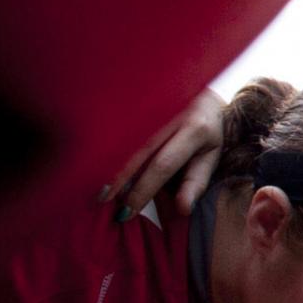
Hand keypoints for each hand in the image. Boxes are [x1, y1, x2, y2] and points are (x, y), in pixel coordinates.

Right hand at [101, 90, 225, 219]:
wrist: (201, 90)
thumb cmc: (206, 132)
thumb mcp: (210, 157)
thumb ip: (195, 182)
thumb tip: (182, 210)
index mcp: (194, 128)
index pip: (163, 165)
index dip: (143, 190)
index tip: (127, 212)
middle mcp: (172, 113)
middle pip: (137, 150)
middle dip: (117, 178)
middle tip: (99, 200)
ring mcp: (153, 103)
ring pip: (123, 137)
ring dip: (106, 162)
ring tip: (92, 185)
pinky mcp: (137, 99)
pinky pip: (117, 124)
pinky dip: (105, 146)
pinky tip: (92, 162)